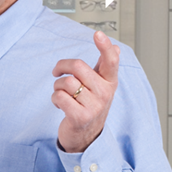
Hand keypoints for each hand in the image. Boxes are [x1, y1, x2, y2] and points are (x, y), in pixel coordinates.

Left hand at [52, 30, 118, 152]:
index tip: (98, 34)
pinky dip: (55, 99)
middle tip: (58, 71)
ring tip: (62, 94)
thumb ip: (105, 66)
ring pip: (66, 82)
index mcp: (110, 82)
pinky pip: (59, 97)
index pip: (110, 61)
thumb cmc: (91, 106)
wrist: (87, 137)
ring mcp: (94, 106)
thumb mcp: (101, 85)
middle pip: (78, 66)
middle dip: (62, 66)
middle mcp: (105, 93)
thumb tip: (116, 48)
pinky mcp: (80, 117)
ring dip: (57, 86)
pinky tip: (60, 104)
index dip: (105, 47)